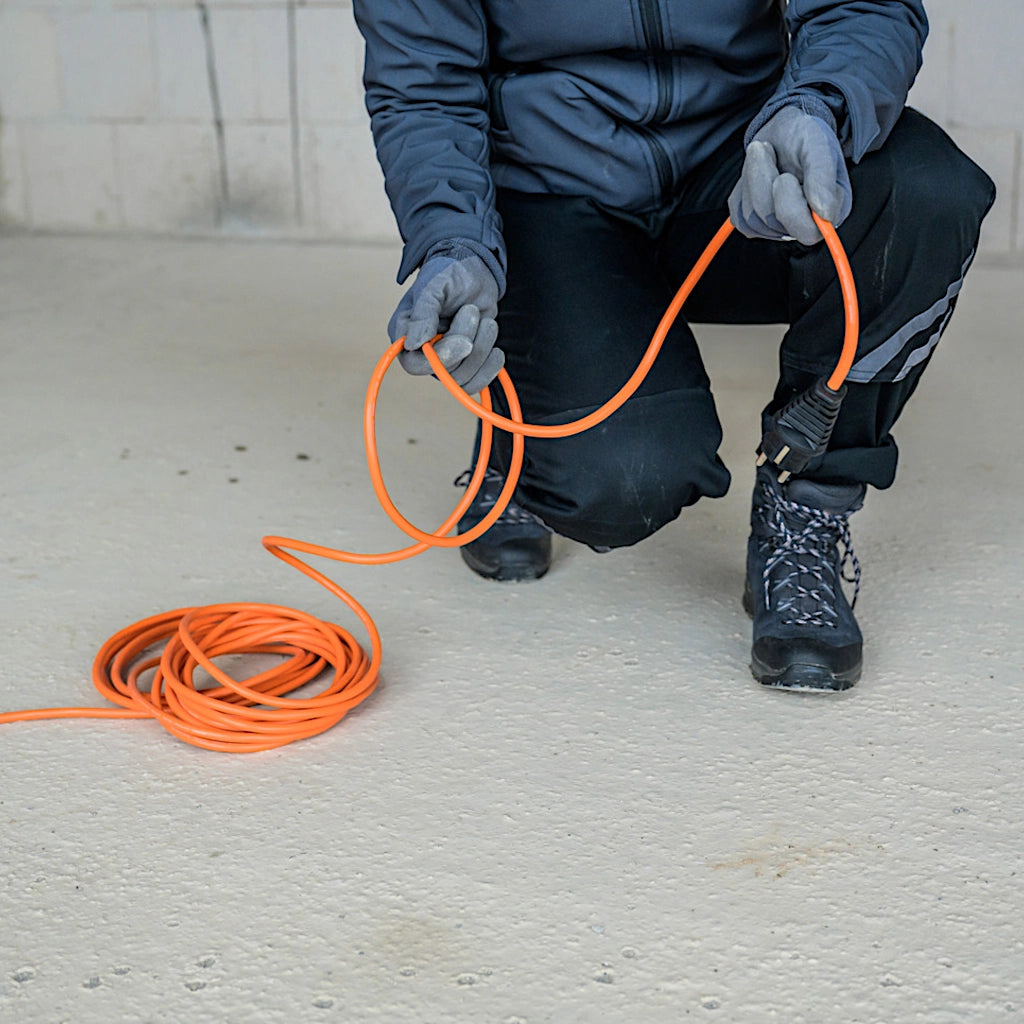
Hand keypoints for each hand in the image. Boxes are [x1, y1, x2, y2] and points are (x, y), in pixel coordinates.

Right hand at [387, 249, 503, 393]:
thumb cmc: (448, 273)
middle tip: (473, 311)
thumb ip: (423, 313)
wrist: (473, 272)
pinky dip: (490, 368)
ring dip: (482, 348)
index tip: (464, 341)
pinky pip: (476, 382)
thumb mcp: (433, 286)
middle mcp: (422, 352)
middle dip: (466, 342)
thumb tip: (412, 344)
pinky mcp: (465, 363)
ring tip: (486, 320)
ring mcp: (444, 360)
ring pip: (463, 377)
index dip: (440, 359)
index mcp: (405, 333)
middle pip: (444, 372)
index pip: (414, 364)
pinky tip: (496, 350)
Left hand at [728, 106, 851, 245]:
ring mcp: (777, 227)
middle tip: (767, 150)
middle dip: (764, 183)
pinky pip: (739, 215)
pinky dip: (743, 188)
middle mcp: (804, 225)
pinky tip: (756, 170)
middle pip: (773, 223)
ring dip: (752, 178)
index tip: (786, 176)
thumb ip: (822, 177)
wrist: (783, 131)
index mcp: (830, 211)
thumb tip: (824, 214)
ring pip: (753, 218)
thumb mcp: (818, 144)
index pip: (808, 232)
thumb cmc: (805, 138)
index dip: (792, 207)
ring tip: (764, 152)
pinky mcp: (754, 224)